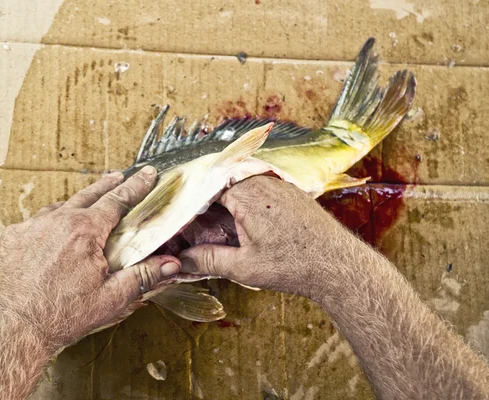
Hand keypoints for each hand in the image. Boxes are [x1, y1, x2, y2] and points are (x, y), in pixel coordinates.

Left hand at [0, 166, 180, 351]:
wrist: (13, 327)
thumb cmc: (62, 314)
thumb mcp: (111, 297)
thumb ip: (143, 276)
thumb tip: (171, 264)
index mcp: (84, 230)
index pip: (117, 200)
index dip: (135, 186)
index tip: (146, 174)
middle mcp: (57, 220)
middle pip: (89, 194)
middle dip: (109, 184)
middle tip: (121, 176)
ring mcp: (32, 226)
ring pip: (62, 206)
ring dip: (79, 203)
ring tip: (90, 203)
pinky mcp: (14, 237)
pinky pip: (38, 221)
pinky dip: (52, 220)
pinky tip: (57, 229)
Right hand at [178, 175, 359, 300]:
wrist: (339, 265)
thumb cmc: (293, 265)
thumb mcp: (243, 267)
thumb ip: (207, 260)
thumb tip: (181, 260)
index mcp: (245, 194)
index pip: (204, 187)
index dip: (188, 202)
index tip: (176, 216)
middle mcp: (261, 181)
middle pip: (221, 184)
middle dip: (205, 203)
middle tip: (191, 224)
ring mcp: (278, 184)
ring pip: (239, 186)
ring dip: (224, 202)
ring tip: (211, 224)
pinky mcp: (290, 192)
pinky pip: (257, 189)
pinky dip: (244, 202)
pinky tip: (240, 222)